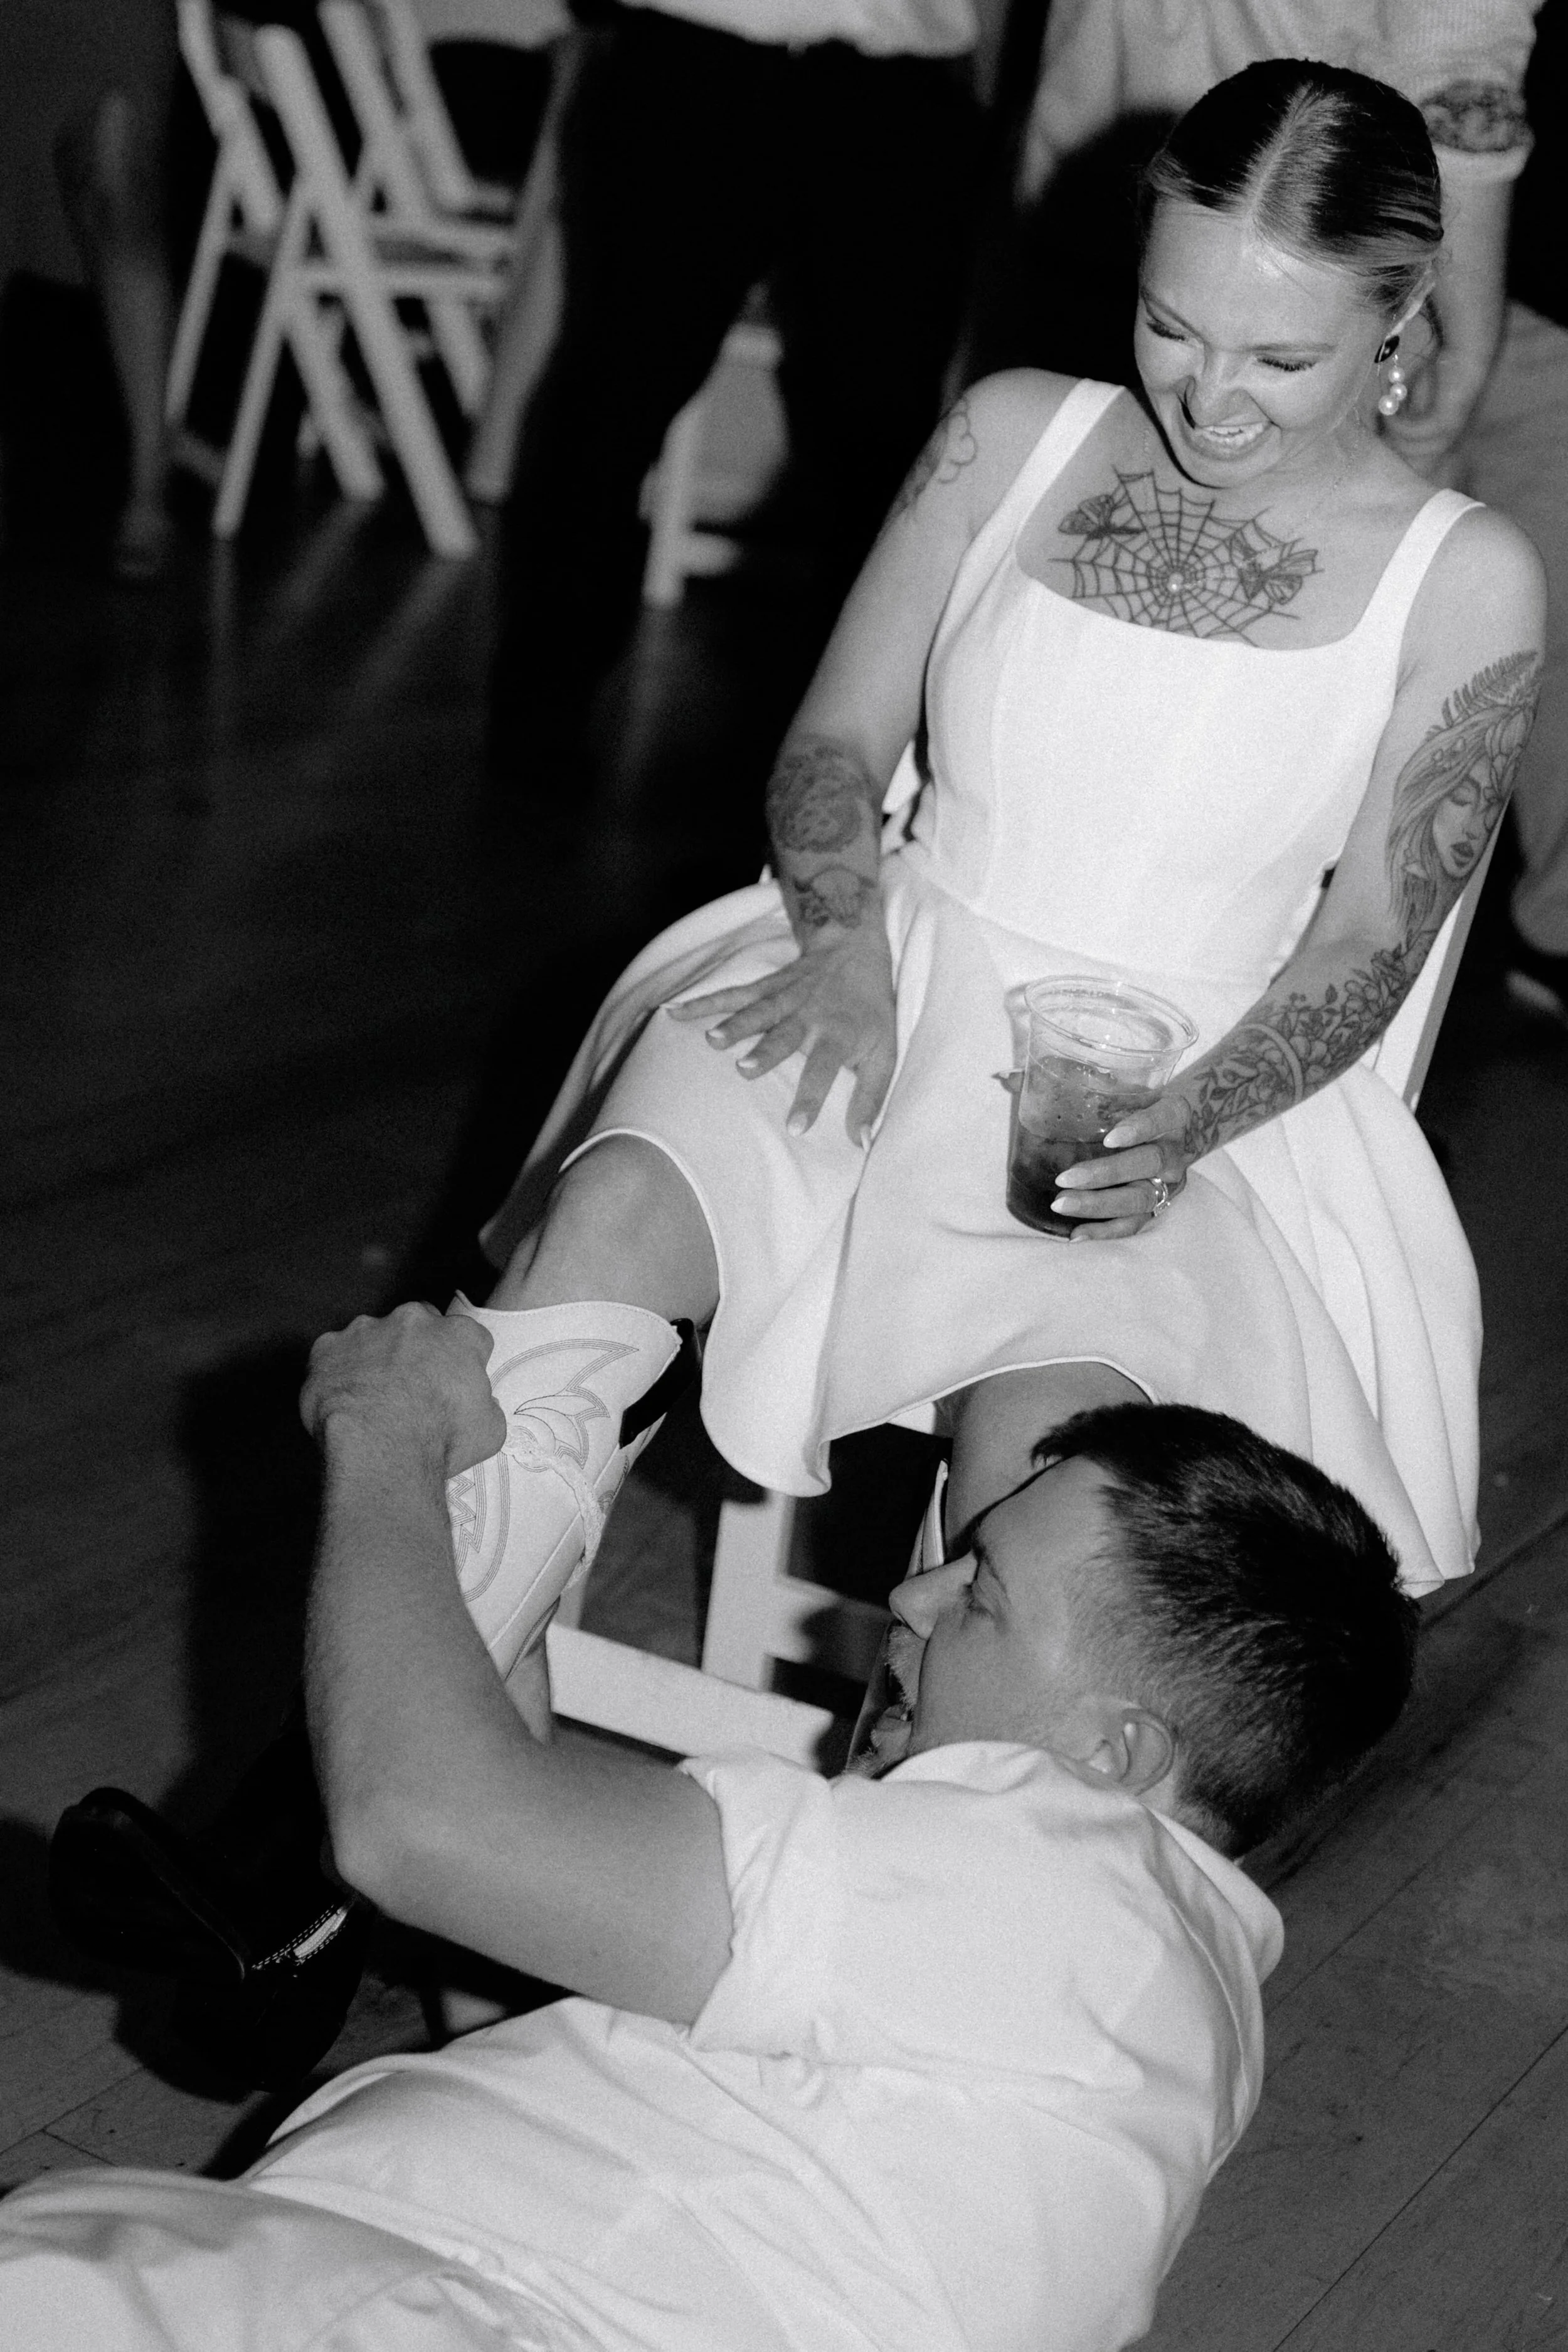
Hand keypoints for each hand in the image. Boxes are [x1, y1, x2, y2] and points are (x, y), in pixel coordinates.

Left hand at [300, 1302, 506, 1477]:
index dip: (461, 1362)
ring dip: (375, 1358)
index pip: (467, 1338)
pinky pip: (335, 1355)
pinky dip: (339, 1373)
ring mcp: (366, 1330)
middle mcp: (413, 1320)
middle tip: (411, 1389)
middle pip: (419, 1326)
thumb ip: (485, 1406)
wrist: (380, 1454)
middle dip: (417, 1350)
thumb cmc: (440, 1442)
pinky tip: (343, 1402)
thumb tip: (479, 1405)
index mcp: (458, 1335)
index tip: (453, 1386)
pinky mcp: (328, 1347)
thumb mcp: (489, 1431)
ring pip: (373, 1337)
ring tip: (372, 1399)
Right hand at [669, 926, 896, 1142]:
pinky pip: (733, 994)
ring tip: (712, 1041)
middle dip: (765, 1051)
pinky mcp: (766, 987)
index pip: (824, 1069)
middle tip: (745, 1069)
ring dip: (735, 1024)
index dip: (811, 1098)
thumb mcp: (885, 1054)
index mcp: (839, 1034)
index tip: (795, 1128)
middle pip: (786, 1035)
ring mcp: (785, 998)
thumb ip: (871, 1099)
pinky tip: (676, 1013)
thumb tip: (860, 1142)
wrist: (854, 950)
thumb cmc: (870, 1012)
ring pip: (757, 1011)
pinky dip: (704, 1002)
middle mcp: (810, 1015)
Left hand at [1047, 1090, 1192, 1241]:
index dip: (1140, 1128)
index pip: (1162, 1117)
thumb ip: (1076, 1082)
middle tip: (1065, 1179)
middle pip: (1147, 1163)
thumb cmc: (1140, 1105)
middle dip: (1105, 1174)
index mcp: (1173, 1114)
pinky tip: (1076, 1234)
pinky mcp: (1159, 1205)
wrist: (1180, 1131)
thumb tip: (1009, 1078)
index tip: (1110, 1138)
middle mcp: (1175, 1150)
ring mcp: (1170, 1182)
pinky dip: (1106, 1231)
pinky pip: (1135, 1224)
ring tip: (1061, 1205)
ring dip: (1099, 1204)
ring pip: (1140, 1198)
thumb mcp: (1124, 1088)